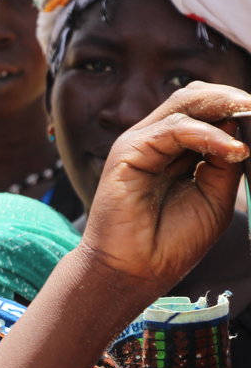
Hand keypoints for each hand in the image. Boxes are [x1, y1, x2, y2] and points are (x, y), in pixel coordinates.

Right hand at [81, 81, 250, 292]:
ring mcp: (140, 144)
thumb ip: (224, 162)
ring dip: (223, 107)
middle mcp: (156, 141)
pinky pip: (173, 129)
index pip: (206, 110)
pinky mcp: (128, 152)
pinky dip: (206, 134)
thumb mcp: (214, 195)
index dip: (236, 109)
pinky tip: (231, 150)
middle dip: (232, 99)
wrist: (133, 270)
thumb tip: (240, 126)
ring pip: (184, 104)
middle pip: (195, 97)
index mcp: (175, 149)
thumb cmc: (171, 240)